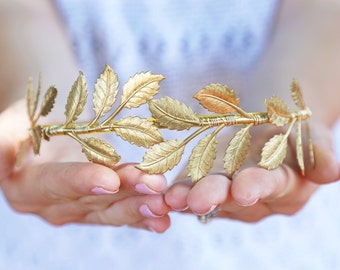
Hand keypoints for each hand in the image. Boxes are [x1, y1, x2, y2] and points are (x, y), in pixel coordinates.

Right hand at [0, 100, 169, 231]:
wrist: (50, 130)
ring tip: (165, 201)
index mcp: (28, 188)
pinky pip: (123, 214)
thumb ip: (2, 144)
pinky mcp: (102, 208)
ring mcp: (81, 211)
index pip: (55, 186)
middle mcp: (55, 206)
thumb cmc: (31, 121)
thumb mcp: (9, 126)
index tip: (109, 179)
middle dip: (125, 194)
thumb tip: (1, 152)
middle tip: (155, 187)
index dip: (81, 182)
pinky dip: (145, 217)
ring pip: (113, 210)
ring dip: (141, 206)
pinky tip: (165, 218)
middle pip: (93, 201)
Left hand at [165, 121, 339, 221]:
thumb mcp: (305, 128)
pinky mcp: (202, 180)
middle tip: (198, 200)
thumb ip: (316, 150)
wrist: (266, 114)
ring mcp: (226, 190)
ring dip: (189, 196)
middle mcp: (255, 195)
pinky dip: (174, 188)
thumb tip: (334, 172)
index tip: (244, 189)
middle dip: (217, 196)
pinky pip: (187, 187)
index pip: (273, 187)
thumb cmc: (290, 118)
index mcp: (286, 185)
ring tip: (172, 198)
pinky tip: (157, 191)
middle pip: (235, 196)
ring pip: (207, 195)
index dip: (258, 187)